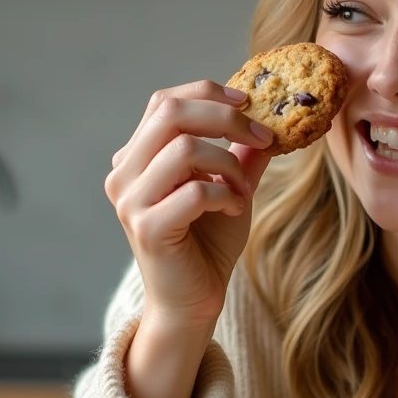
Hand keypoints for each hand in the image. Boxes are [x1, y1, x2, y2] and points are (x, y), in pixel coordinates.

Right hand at [104, 80, 273, 331]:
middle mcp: (124, 173)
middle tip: (263, 138)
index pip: (165, 101)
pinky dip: (225, 196)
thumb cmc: (207, 245)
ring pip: (184, 150)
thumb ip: (242, 154)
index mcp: (137, 157)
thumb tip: (272, 120)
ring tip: (242, 191)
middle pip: (171, 113)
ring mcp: (130, 200)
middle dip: (227, 118)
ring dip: (229, 166)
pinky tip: (233, 209)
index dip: (208, 94)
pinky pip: (194, 191)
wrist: (193, 302)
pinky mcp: (146, 227)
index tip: (249, 103)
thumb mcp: (230, 188)